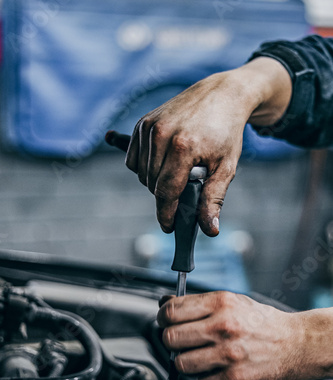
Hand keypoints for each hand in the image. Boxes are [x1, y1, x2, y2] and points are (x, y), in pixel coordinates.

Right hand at [126, 58, 291, 235]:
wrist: (222, 94)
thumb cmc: (226, 132)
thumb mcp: (226, 167)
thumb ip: (213, 199)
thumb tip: (210, 230)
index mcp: (182, 148)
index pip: (165, 192)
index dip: (166, 214)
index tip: (169, 227)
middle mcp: (160, 135)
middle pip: (152, 185)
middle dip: (166, 195)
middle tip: (185, 188)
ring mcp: (148, 127)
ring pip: (140, 174)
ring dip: (155, 182)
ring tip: (177, 171)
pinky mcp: (142, 124)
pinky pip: (132, 159)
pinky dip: (144, 167)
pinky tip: (162, 163)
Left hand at [157, 292, 332, 379]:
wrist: (295, 343)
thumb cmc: (261, 322)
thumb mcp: (231, 301)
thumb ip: (197, 303)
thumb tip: (165, 303)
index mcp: (221, 303)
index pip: (171, 311)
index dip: (163, 318)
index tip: (165, 322)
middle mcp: (223, 326)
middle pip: (170, 338)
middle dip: (171, 341)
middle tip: (180, 342)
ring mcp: (228, 354)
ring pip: (181, 363)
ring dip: (185, 363)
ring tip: (198, 357)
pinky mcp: (234, 378)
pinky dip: (203, 379)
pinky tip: (215, 370)